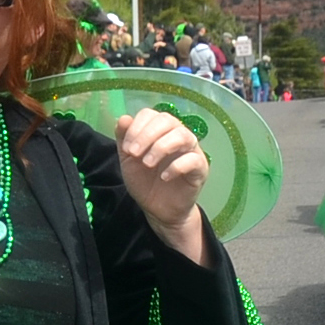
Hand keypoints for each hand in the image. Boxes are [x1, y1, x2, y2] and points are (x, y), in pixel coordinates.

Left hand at [113, 109, 208, 261]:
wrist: (158, 210)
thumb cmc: (145, 182)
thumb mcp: (128, 161)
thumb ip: (124, 139)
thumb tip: (123, 118)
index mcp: (159, 130)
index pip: (151, 114)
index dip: (136, 127)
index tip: (126, 148)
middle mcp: (177, 135)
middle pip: (167, 120)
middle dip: (147, 135)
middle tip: (134, 154)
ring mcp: (191, 150)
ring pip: (182, 135)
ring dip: (161, 147)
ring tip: (147, 164)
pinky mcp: (200, 168)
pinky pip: (193, 159)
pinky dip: (176, 166)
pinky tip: (164, 177)